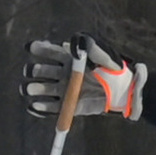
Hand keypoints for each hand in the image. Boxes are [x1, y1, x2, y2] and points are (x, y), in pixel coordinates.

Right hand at [23, 35, 146, 120]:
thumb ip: (89, 46)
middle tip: (34, 71)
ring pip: (42, 89)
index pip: (49, 51)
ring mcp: (64, 90)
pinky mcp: (69, 107)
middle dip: (34, 71)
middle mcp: (62, 73)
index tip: (31, 47)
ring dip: (34, 89)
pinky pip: (51, 109)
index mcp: (68, 58)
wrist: (124, 91)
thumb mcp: (103, 53)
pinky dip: (41, 109)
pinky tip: (35, 106)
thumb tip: (74, 48)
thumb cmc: (114, 68)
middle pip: (41, 71)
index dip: (38, 48)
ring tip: (31, 89)